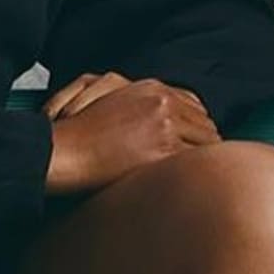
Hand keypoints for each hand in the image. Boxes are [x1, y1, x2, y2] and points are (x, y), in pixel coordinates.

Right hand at [45, 77, 221, 194]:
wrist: (65, 150)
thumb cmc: (79, 132)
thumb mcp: (108, 96)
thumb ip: (140, 102)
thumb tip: (166, 117)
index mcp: (152, 88)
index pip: (195, 105)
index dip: (198, 126)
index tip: (197, 142)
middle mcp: (162, 102)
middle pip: (206, 123)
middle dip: (205, 144)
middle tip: (202, 166)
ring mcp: (165, 125)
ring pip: (207, 143)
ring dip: (203, 160)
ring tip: (197, 179)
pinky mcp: (163, 150)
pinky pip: (194, 162)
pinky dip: (195, 173)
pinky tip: (189, 185)